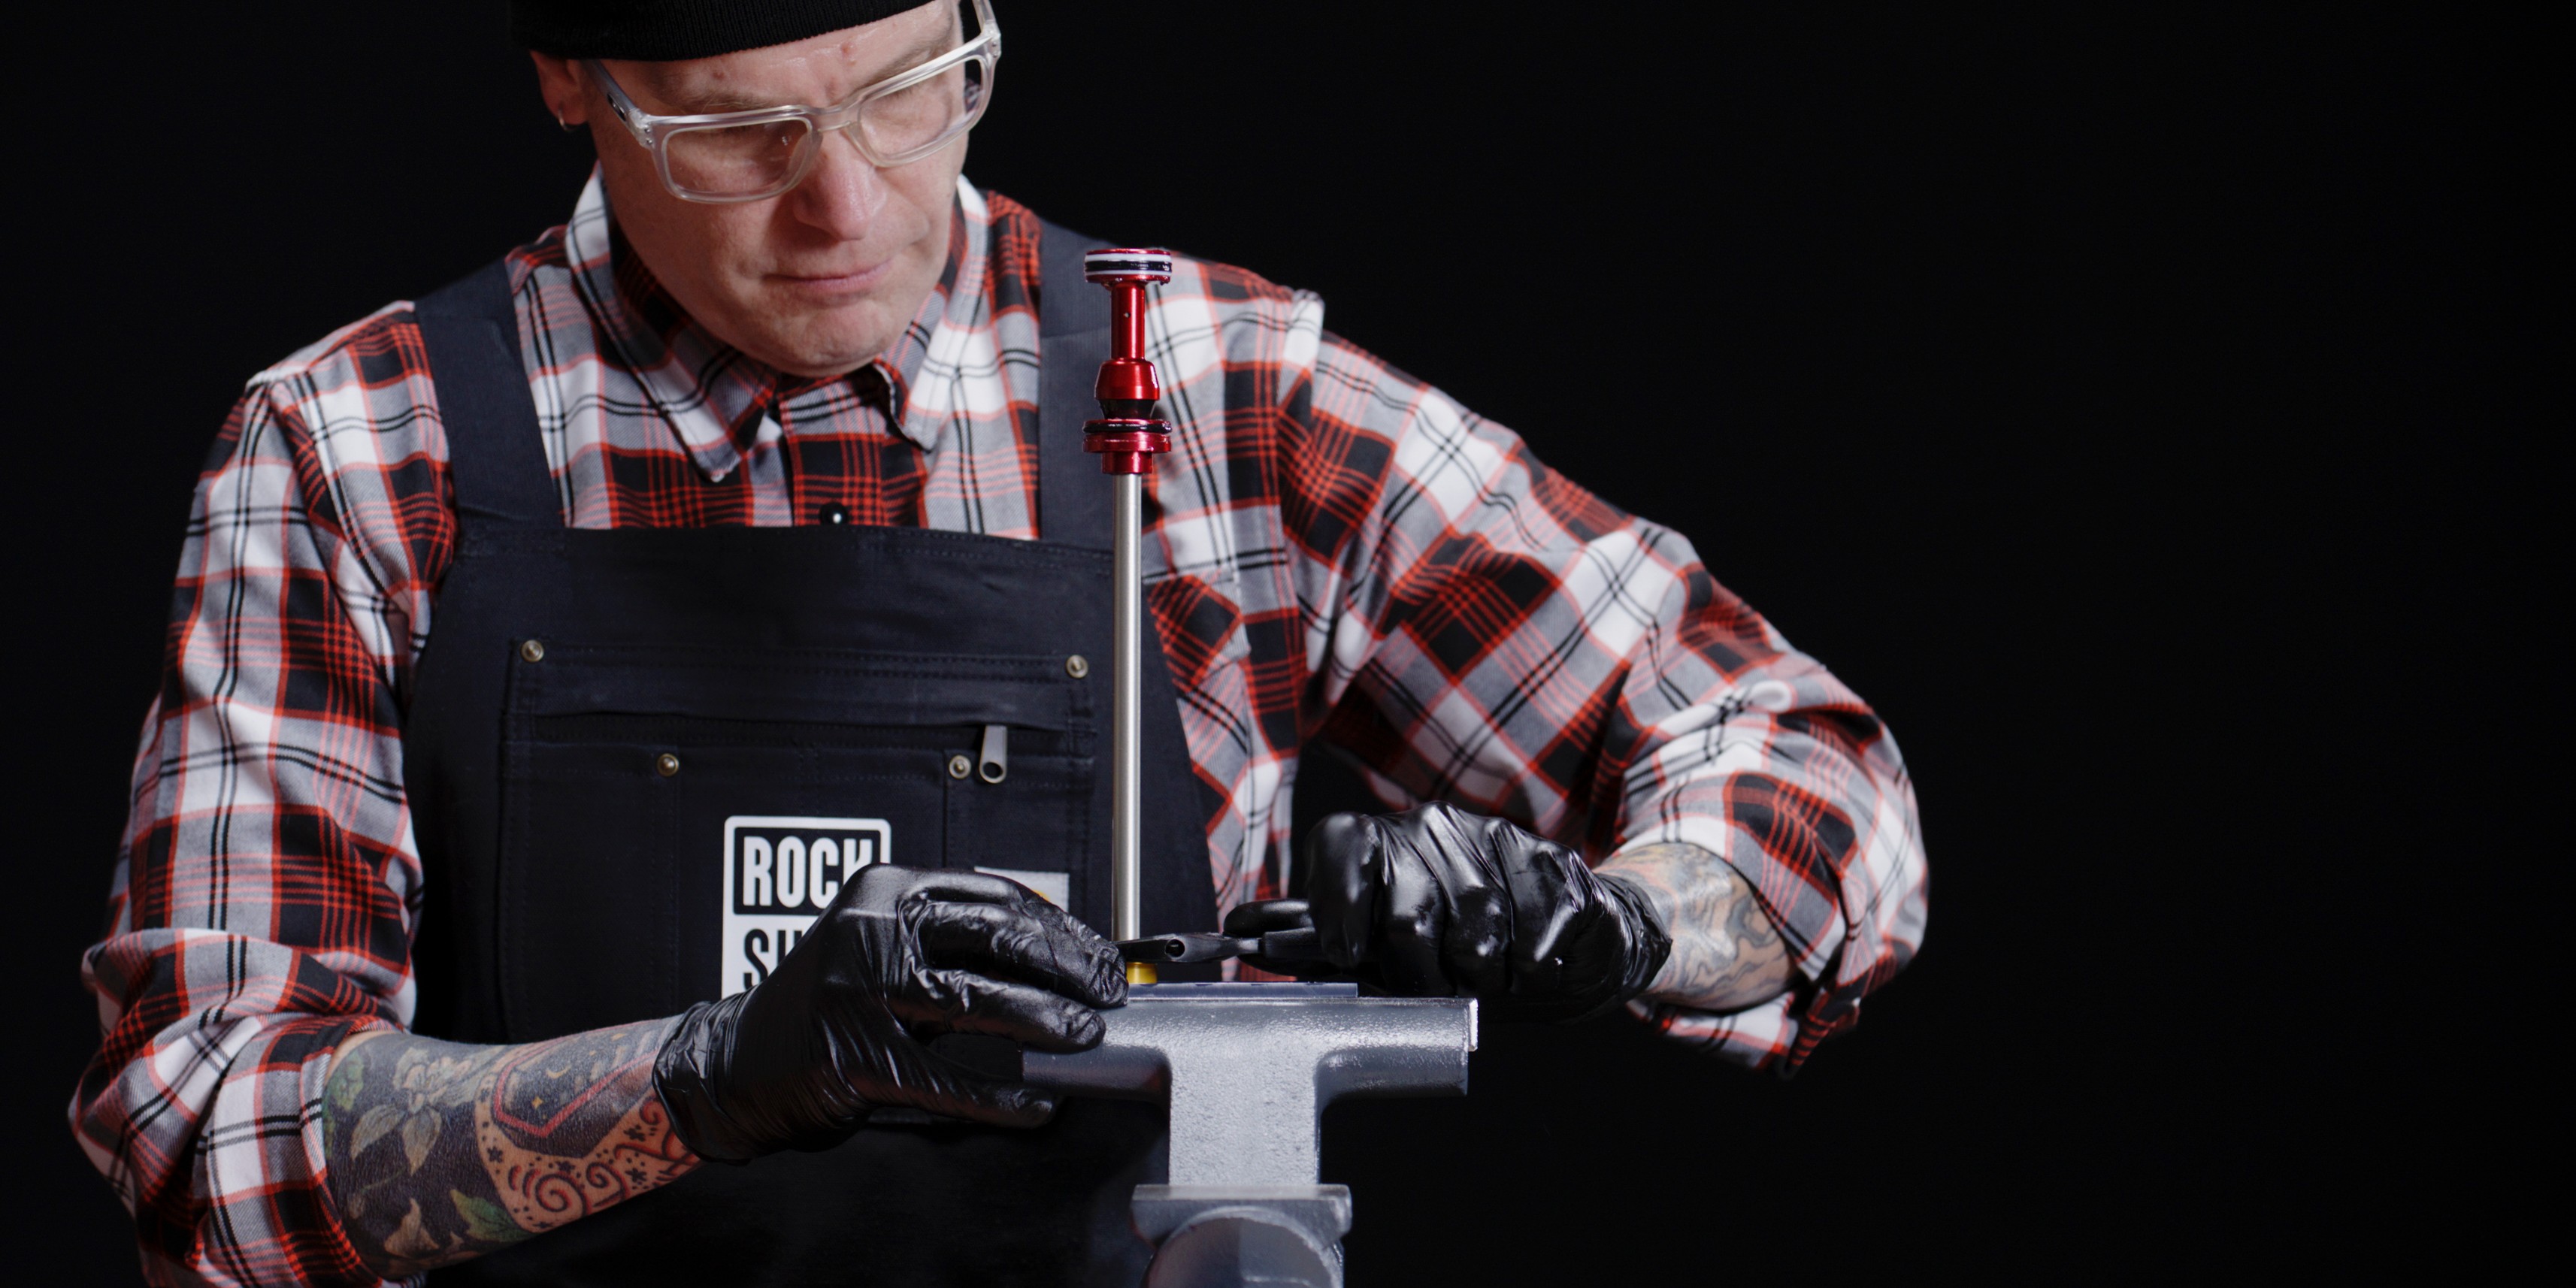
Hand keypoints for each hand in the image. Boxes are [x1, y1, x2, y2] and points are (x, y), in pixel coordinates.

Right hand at [654, 866, 1126, 1161]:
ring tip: (1084, 1034)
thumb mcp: (883, 945)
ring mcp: (860, 993)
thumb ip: (951, 940)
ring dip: (1046, 1021)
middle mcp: (872, 931)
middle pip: (997, 939)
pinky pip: (946, 1079)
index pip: (994, 896)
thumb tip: (1056, 955)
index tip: (1097, 950)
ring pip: (978, 1001)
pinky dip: (999, 1096)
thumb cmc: (826, 1003)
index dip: (1059, 926)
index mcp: (886, 891)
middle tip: (1107, 991)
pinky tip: (1034, 1104)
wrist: (738, 1061)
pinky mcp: (855, 1057)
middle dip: (1068, 967)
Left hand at [1234, 804, 1670, 1020]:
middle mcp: (1435, 826)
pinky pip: (1533, 935)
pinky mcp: (1557, 865)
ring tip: (1488, 977)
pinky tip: (1532, 964)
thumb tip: (1239, 932)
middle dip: (1422, 976)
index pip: (1342, 846)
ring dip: (1483, 978)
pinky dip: (1531, 968)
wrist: (1571, 944)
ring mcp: (1499, 839)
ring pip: (1475, 933)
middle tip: (1439, 988)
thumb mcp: (1385, 949)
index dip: (1339, 909)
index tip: (1348, 954)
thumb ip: (1320, 941)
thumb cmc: (1463, 953)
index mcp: (1385, 841)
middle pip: (1407, 915)